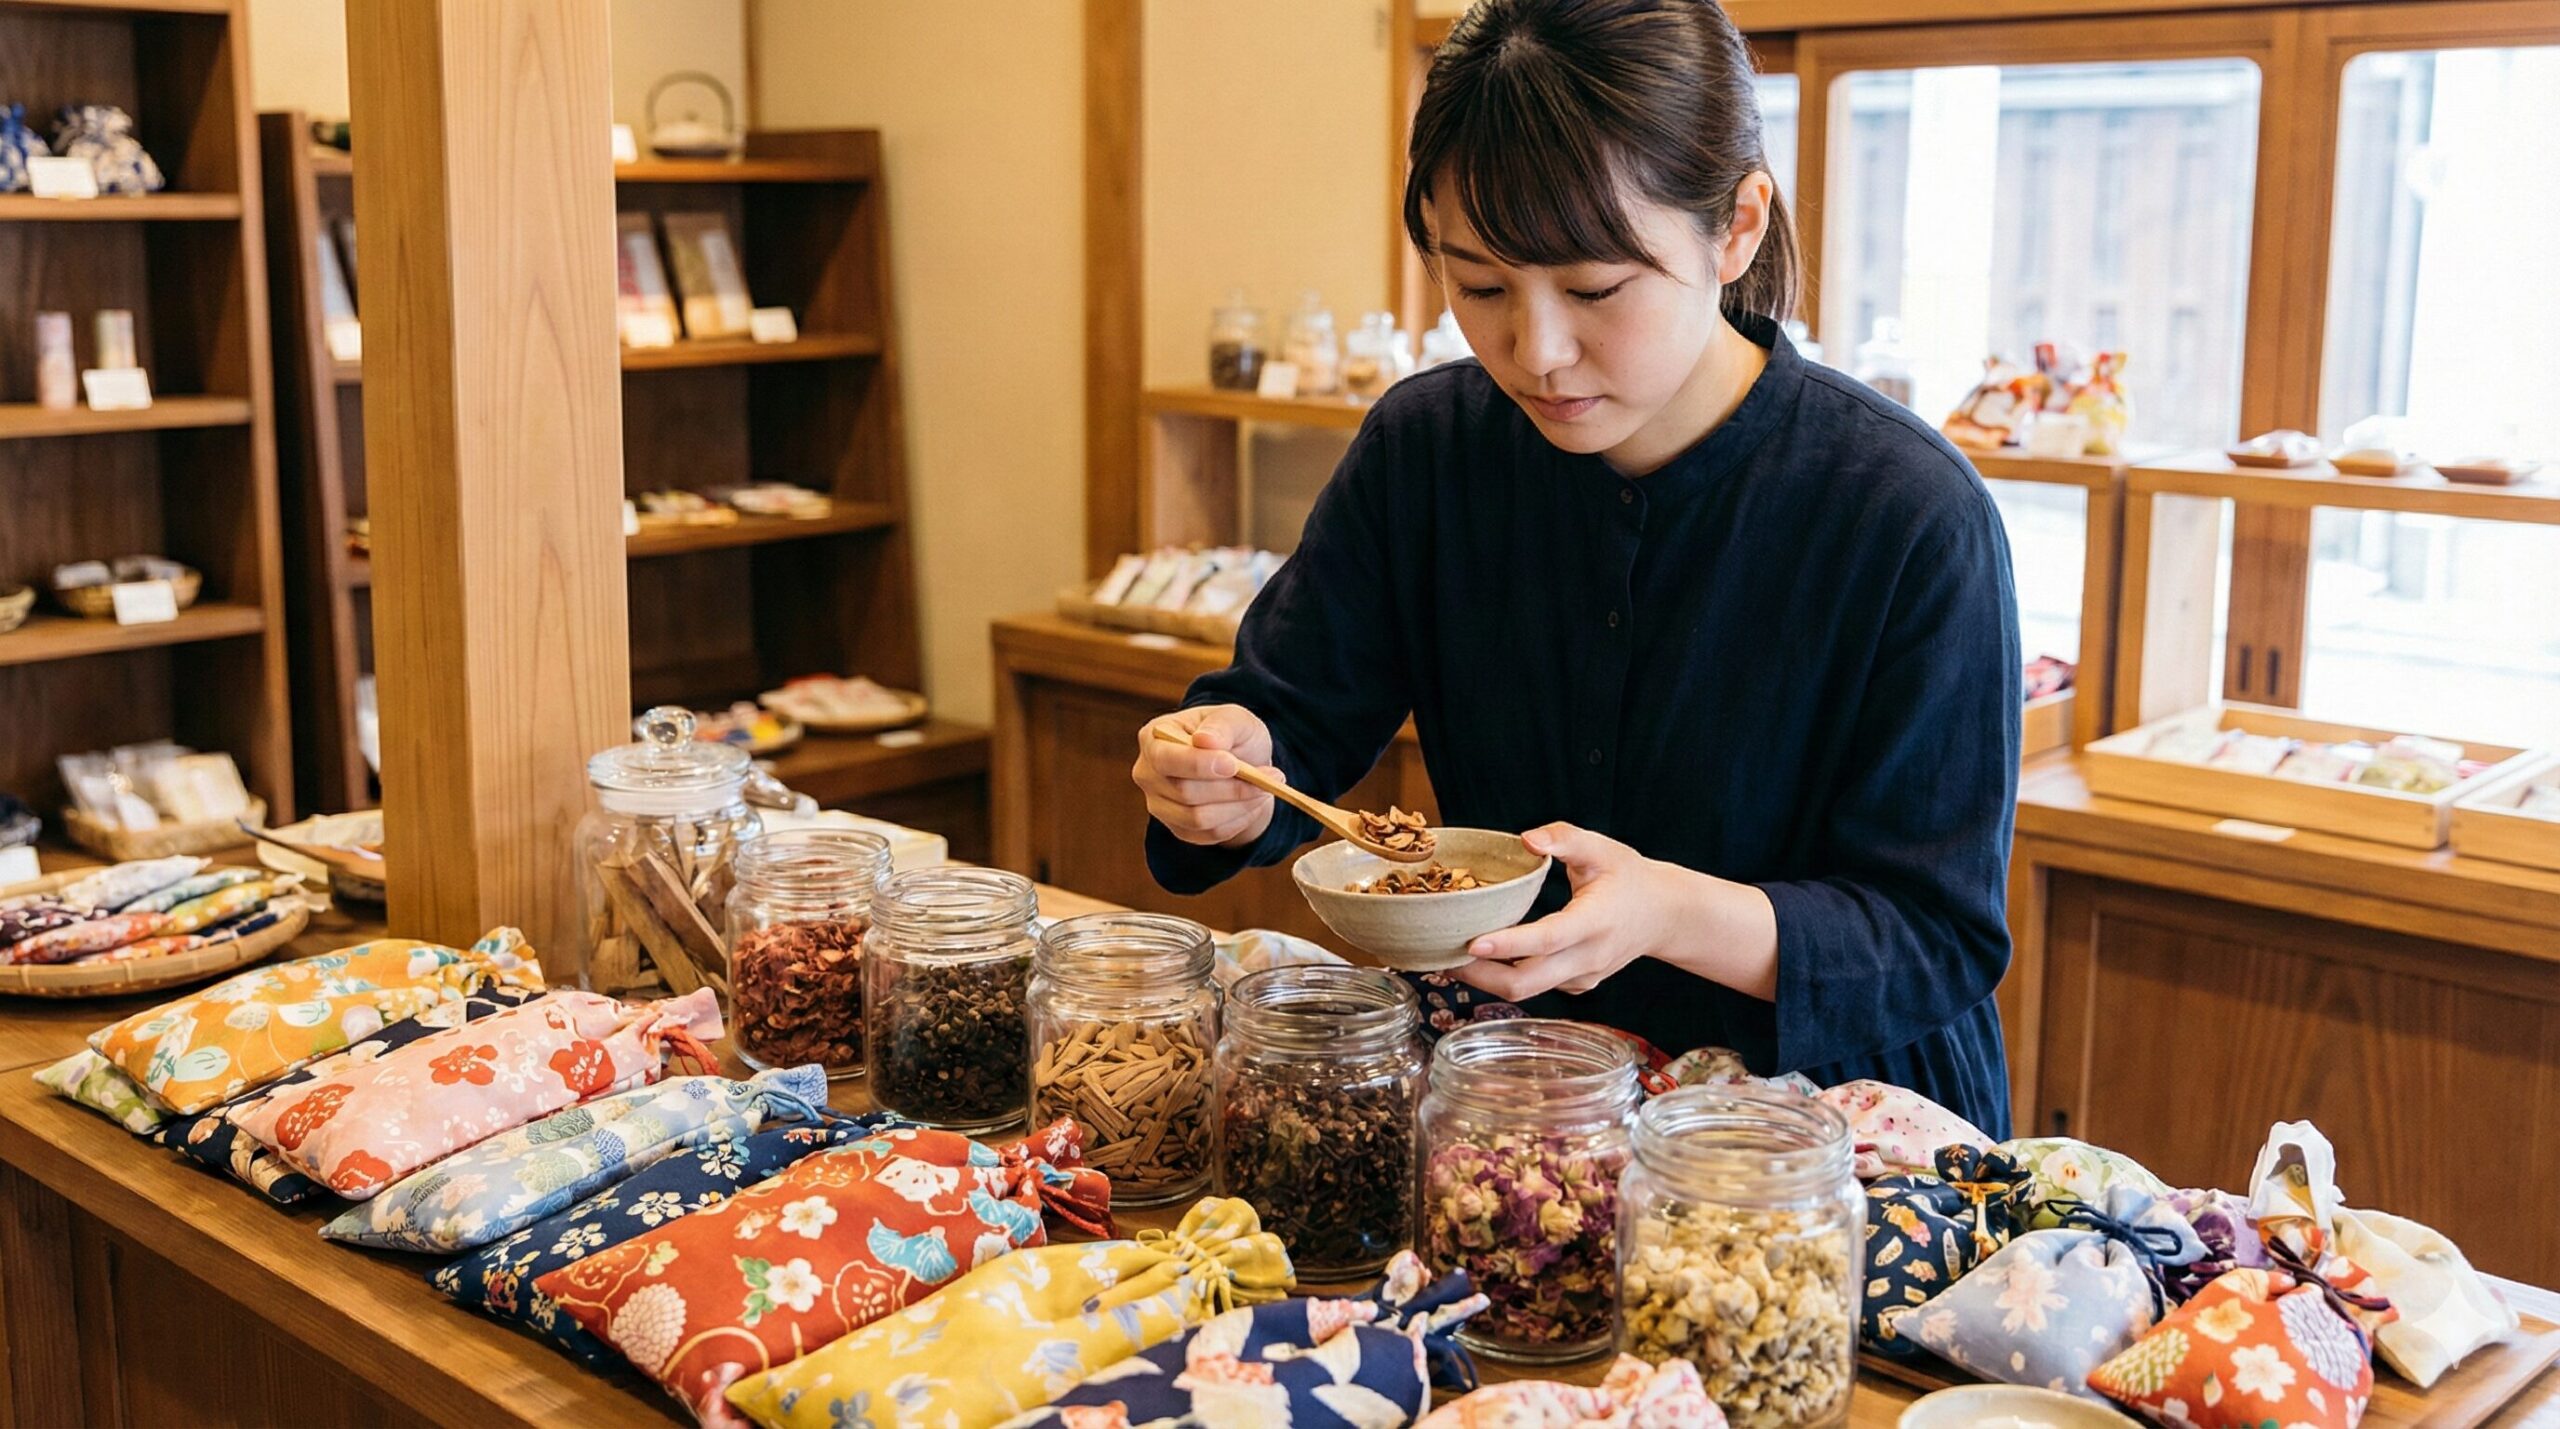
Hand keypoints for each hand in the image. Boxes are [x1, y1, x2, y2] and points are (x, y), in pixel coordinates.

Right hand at [1132, 704, 1281, 848]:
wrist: (1241, 762)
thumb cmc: (1232, 734)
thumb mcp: (1235, 718)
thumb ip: (1222, 725)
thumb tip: (1205, 740)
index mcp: (1154, 737)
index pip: (1165, 758)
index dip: (1198, 764)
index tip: (1233, 764)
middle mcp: (1148, 773)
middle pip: (1183, 792)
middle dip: (1230, 788)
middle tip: (1270, 777)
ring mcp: (1159, 804)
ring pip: (1199, 818)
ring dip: (1240, 805)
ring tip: (1265, 789)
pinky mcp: (1178, 828)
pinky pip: (1210, 834)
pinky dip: (1238, 820)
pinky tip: (1252, 803)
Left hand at [1453, 824, 1684, 999]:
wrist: (1664, 915)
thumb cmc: (1629, 877)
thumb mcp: (1602, 848)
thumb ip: (1565, 838)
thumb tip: (1526, 839)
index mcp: (1594, 922)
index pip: (1547, 939)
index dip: (1508, 944)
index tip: (1471, 942)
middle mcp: (1588, 957)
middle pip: (1527, 981)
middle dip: (1480, 975)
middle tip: (1442, 955)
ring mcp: (1582, 977)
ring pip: (1527, 990)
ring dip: (1486, 979)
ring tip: (1449, 958)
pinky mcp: (1577, 985)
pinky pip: (1536, 988)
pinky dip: (1505, 977)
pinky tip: (1481, 960)